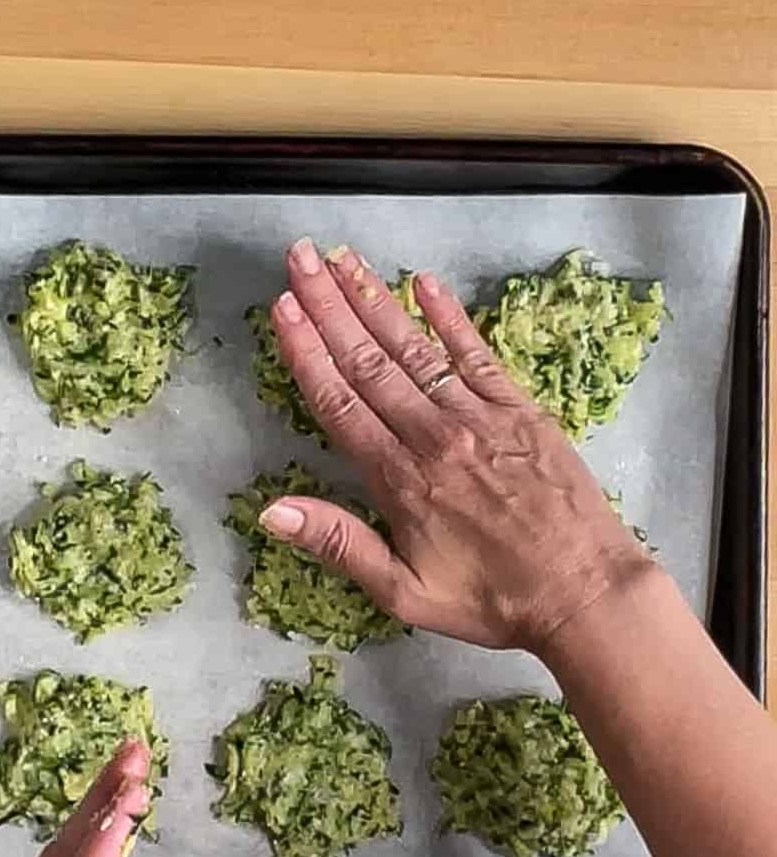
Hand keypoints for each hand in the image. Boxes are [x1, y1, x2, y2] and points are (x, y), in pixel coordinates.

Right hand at [260, 238, 655, 652]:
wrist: (585, 592)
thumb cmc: (489, 600)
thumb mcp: (403, 593)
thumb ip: (340, 545)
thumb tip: (271, 510)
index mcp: (400, 480)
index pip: (340, 403)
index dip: (307, 352)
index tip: (282, 307)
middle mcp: (434, 436)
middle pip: (370, 362)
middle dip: (329, 306)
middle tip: (299, 256)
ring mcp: (480, 417)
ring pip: (415, 348)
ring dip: (375, 300)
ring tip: (342, 259)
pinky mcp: (520, 410)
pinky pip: (476, 355)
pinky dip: (449, 318)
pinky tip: (423, 283)